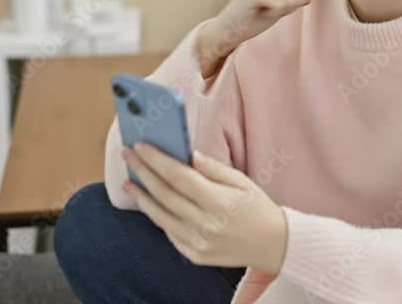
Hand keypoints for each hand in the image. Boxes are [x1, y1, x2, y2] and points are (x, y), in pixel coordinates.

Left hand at [121, 143, 288, 273]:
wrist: (273, 244)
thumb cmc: (257, 207)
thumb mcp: (241, 181)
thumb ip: (212, 168)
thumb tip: (186, 154)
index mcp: (219, 202)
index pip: (178, 176)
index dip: (156, 159)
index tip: (140, 145)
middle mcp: (206, 224)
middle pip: (164, 194)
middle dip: (143, 171)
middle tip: (128, 155)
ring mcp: (198, 243)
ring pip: (160, 216)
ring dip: (141, 197)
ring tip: (129, 181)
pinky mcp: (195, 255)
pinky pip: (169, 232)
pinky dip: (157, 215)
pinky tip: (149, 202)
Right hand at [197, 0, 309, 75]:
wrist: (229, 29)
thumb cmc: (254, 19)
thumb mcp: (280, 8)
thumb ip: (294, 1)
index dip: (289, 9)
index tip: (270, 10)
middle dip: (284, 10)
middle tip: (263, 12)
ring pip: (289, 2)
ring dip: (277, 13)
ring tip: (260, 11)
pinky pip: (280, 6)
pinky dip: (272, 14)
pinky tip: (257, 12)